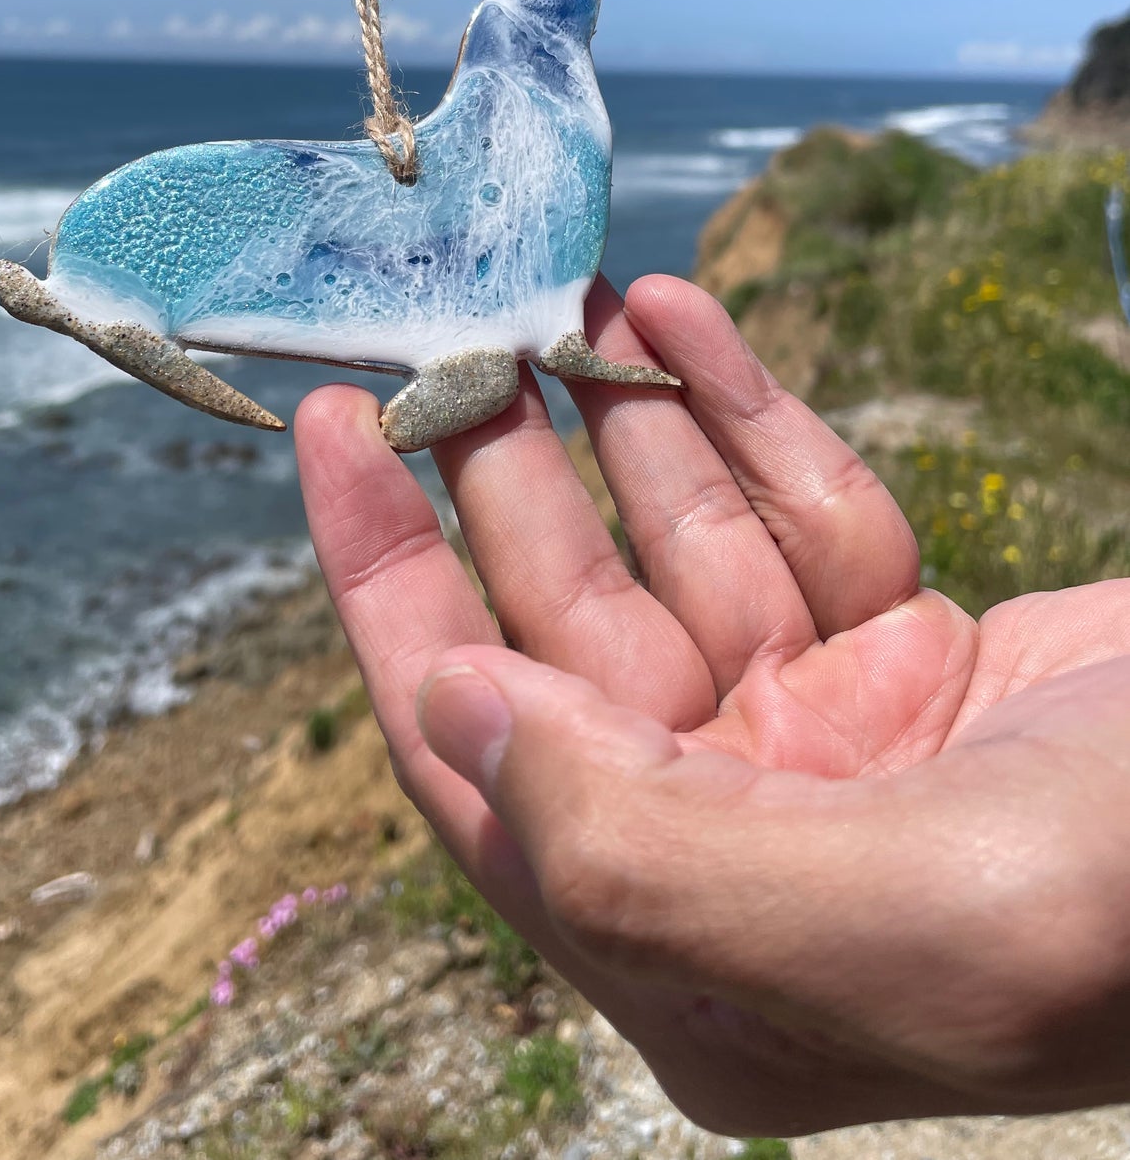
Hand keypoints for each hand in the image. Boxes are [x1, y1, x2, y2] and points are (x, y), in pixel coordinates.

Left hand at [295, 275, 1129, 1134]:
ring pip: (672, 548)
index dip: (384, 582)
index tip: (330, 421)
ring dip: (613, 417)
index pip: (479, 751)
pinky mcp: (911, 655)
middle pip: (565, 623)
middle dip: (502, 466)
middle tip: (450, 315)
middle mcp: (739, 850)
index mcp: (696, 954)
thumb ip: (643, 850)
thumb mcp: (905, 918)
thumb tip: (456, 712)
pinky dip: (733, 416)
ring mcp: (826, 746)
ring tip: (558, 288)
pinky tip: (673, 316)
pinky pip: (786, 515)